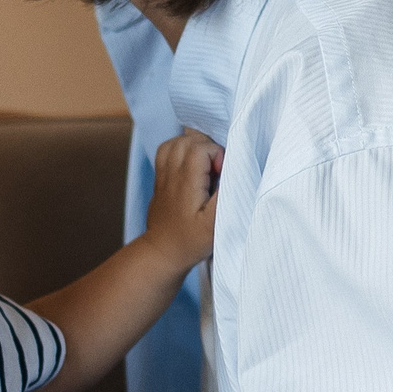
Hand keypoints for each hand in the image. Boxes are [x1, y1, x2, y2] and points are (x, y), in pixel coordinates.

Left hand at [139, 129, 222, 270]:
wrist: (164, 251)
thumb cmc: (192, 239)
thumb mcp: (215, 223)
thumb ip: (225, 194)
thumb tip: (232, 169)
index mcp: (185, 183)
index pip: (200, 147)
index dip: (216, 154)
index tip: (220, 175)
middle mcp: (171, 174)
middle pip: (188, 140)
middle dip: (207, 148)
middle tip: (215, 170)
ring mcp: (163, 174)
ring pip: (176, 141)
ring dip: (194, 147)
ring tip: (205, 165)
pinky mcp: (160, 178)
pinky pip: (167, 150)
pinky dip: (180, 150)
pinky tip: (192, 165)